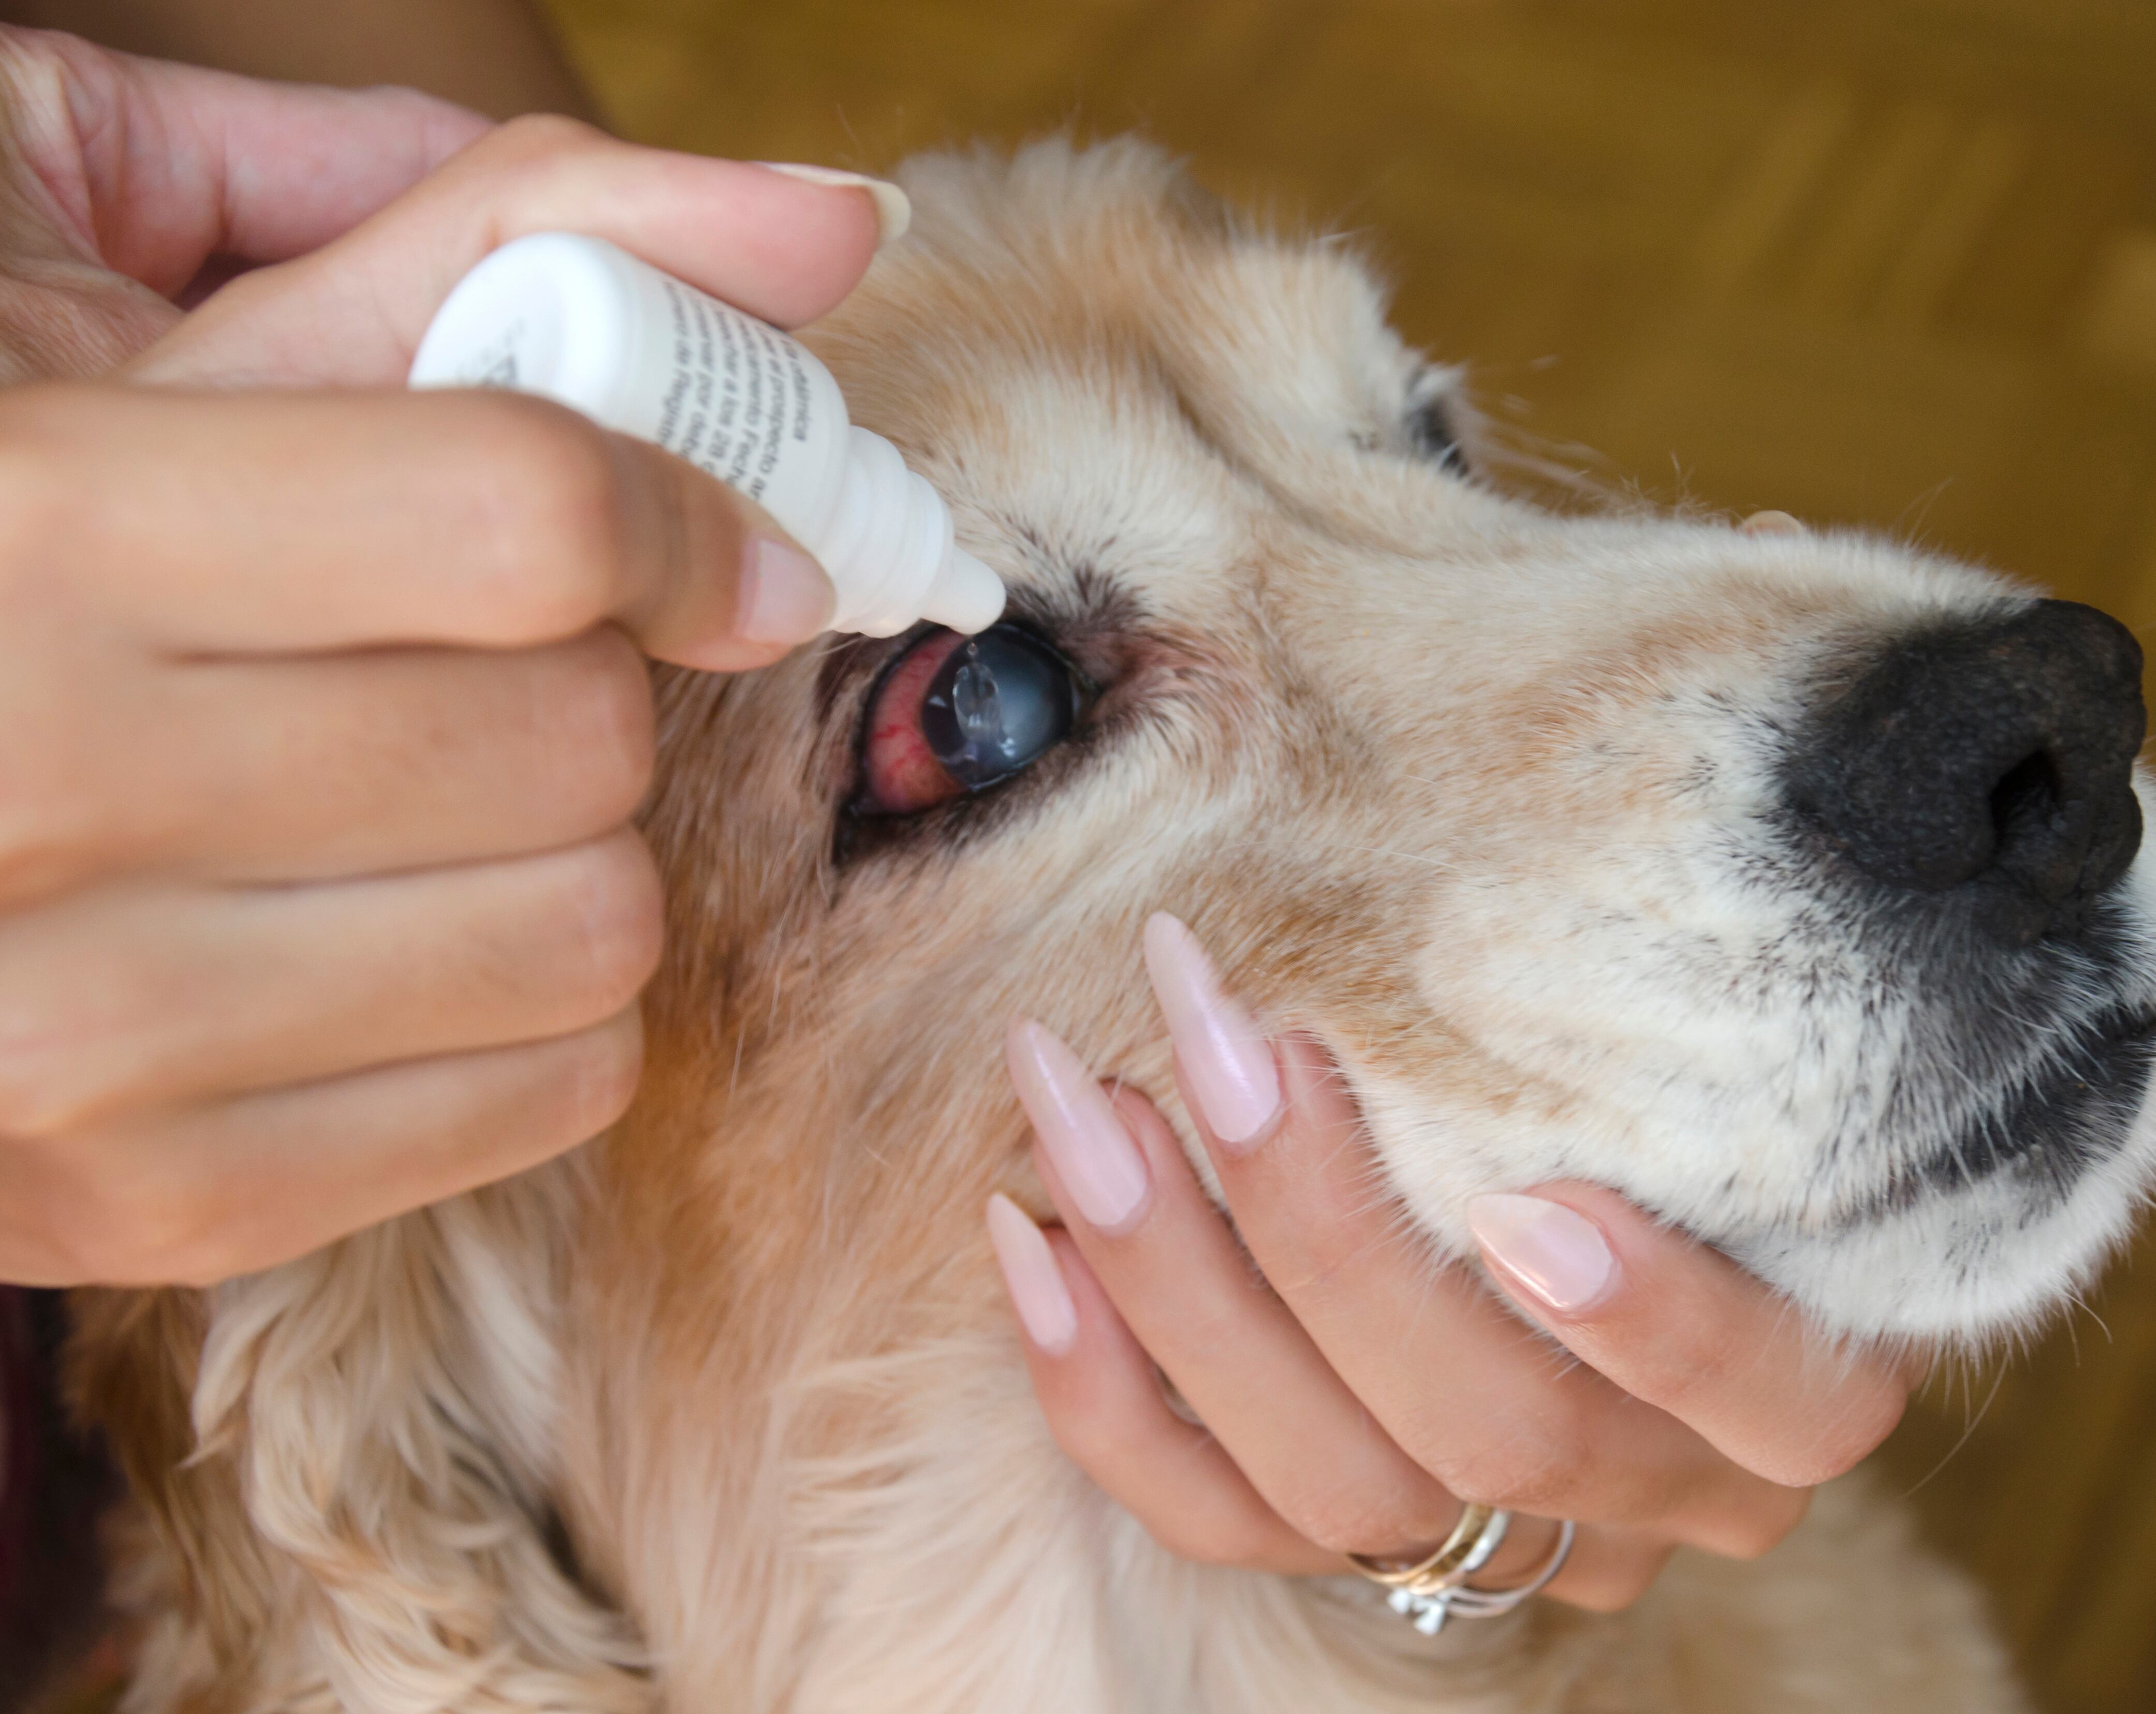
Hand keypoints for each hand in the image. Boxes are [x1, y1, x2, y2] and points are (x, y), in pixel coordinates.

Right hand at [0, 34, 896, 1286]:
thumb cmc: (15, 515)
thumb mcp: (173, 306)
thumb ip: (502, 235)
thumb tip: (834, 222)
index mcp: (37, 525)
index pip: (527, 518)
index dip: (684, 514)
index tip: (720, 543)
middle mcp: (35, 790)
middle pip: (574, 737)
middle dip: (588, 680)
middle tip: (484, 665)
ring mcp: (78, 1032)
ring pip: (591, 930)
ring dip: (576, 849)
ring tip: (439, 798)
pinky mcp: (146, 1198)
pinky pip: (551, 1093)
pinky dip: (543, 1007)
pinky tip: (416, 934)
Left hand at [987, 915, 1921, 1611]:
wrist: (1580, 1215)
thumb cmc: (1649, 1099)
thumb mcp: (1692, 1062)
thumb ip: (1647, 1027)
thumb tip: (1513, 857)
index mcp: (1796, 1391)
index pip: (1764, 1394)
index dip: (1652, 1319)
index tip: (1521, 1194)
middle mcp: (1657, 1492)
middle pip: (1497, 1432)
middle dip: (1330, 1233)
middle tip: (1217, 1033)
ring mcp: (1498, 1546)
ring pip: (1336, 1486)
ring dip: (1183, 1287)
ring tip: (1081, 1108)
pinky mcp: (1350, 1564)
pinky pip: (1216, 1519)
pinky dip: (1106, 1394)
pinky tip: (1028, 1247)